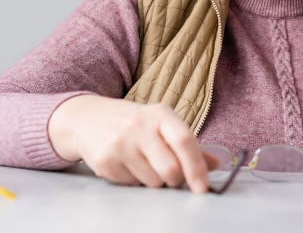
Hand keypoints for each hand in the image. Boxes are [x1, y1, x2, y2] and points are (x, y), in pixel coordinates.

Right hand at [48, 95, 219, 192]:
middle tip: (169, 174)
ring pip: (152, 182)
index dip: (197, 167)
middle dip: (174, 180)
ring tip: (142, 162)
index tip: (203, 187)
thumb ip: (188, 144)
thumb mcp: (161, 124)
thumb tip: (216, 164)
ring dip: (153, 180)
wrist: (86, 118)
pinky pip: (131, 185)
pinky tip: (125, 164)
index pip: (185, 141)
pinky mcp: (105, 160)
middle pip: (170, 170)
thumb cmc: (132, 123)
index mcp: (160, 114)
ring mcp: (120, 143)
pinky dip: (133, 180)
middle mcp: (140, 126)